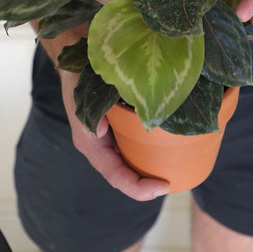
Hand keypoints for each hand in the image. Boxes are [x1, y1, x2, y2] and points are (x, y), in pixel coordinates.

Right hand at [59, 70, 169, 200]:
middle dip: (146, 186)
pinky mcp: (119, 130)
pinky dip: (149, 154)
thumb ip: (89, 112)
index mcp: (90, 143)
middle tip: (170, 183)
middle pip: (124, 175)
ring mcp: (110, 140)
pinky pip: (134, 148)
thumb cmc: (80, 77)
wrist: (78, 64)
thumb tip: (100, 133)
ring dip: (148, 172)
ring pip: (129, 164)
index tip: (161, 187)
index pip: (114, 174)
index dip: (136, 187)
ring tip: (174, 173)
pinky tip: (168, 150)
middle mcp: (100, 146)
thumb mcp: (82, 91)